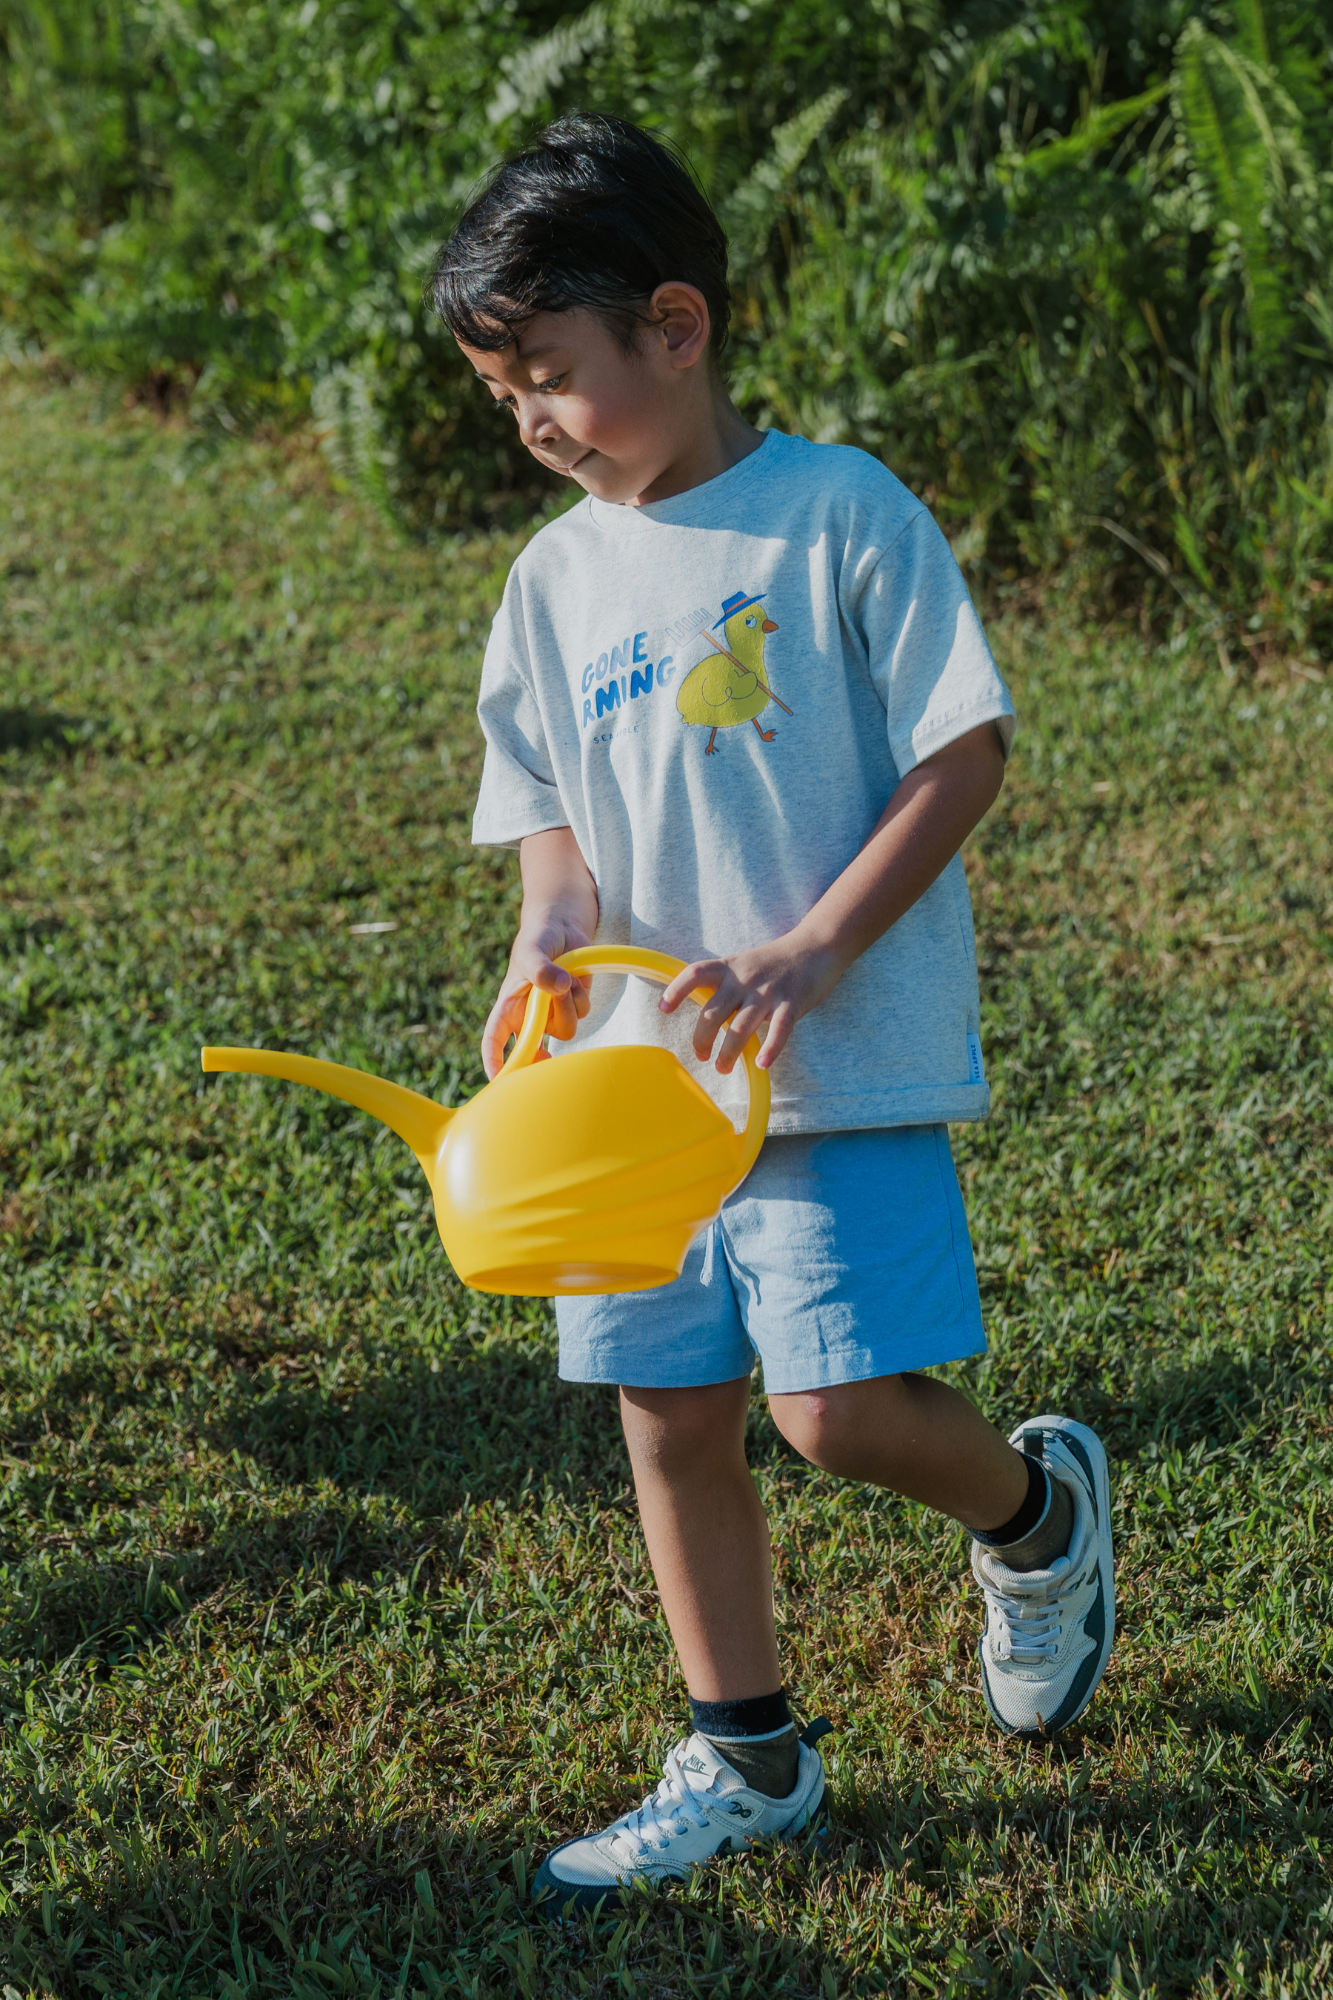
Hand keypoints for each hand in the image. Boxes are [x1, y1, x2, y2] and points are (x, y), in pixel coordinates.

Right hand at [482, 917, 592, 1079]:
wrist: (563, 927)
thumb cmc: (538, 938)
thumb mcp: (534, 949)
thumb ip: (541, 968)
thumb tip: (558, 987)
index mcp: (508, 1008)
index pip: (494, 1040)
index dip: (494, 1061)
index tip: (497, 1079)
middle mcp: (529, 1016)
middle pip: (535, 1049)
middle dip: (543, 1053)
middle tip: (546, 1057)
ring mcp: (552, 1014)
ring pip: (565, 1030)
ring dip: (568, 1006)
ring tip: (563, 979)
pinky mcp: (573, 1006)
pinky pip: (582, 1014)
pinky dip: (580, 996)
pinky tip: (573, 978)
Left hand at [657, 932, 845, 1074]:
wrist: (816, 946)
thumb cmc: (776, 962)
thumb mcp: (744, 965)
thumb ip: (726, 987)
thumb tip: (706, 1017)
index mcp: (730, 968)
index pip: (696, 974)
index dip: (676, 990)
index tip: (663, 1008)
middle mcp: (745, 979)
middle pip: (713, 1012)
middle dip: (702, 1039)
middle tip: (701, 1056)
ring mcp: (768, 991)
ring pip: (740, 1027)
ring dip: (728, 1053)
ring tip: (722, 1067)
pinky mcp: (792, 1003)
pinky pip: (779, 1030)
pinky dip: (770, 1049)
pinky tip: (761, 1064)